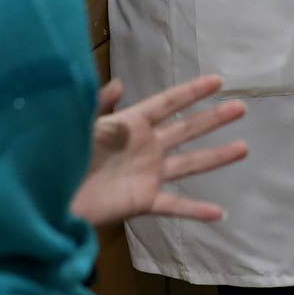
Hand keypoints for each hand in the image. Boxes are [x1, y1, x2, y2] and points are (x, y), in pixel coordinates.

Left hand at [69, 76, 247, 228]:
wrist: (49, 197)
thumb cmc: (62, 155)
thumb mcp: (81, 124)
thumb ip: (101, 104)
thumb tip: (121, 83)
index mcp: (131, 124)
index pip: (167, 103)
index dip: (192, 92)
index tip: (217, 81)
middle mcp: (145, 147)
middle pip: (186, 129)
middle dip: (213, 119)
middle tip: (240, 108)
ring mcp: (147, 174)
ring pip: (189, 163)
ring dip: (216, 157)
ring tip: (243, 148)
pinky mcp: (143, 200)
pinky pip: (174, 205)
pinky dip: (196, 210)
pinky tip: (219, 213)